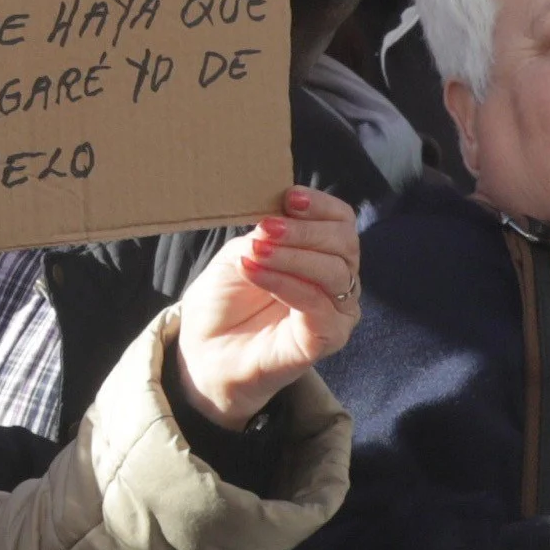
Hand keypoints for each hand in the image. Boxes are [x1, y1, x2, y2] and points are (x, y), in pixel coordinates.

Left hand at [175, 189, 358, 426]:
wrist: (205, 352)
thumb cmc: (225, 301)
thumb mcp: (241, 252)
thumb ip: (266, 233)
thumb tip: (280, 214)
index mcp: (322, 255)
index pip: (341, 222)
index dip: (320, 206)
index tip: (289, 197)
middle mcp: (338, 283)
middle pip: (344, 243)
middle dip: (304, 230)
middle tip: (265, 229)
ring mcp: (335, 313)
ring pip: (334, 271)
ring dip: (291, 254)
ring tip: (254, 251)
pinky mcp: (326, 339)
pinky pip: (317, 304)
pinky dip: (284, 281)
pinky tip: (255, 271)